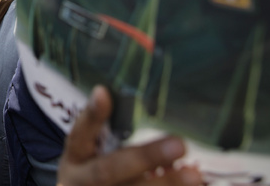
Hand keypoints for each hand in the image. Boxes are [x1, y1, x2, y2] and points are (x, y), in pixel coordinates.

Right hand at [57, 86, 201, 185]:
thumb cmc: (94, 170)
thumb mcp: (91, 152)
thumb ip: (112, 132)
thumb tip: (142, 109)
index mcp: (75, 157)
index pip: (80, 133)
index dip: (92, 115)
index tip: (103, 93)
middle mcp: (81, 181)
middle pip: (109, 170)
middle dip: (144, 158)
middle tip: (179, 145)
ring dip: (165, 184)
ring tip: (194, 175)